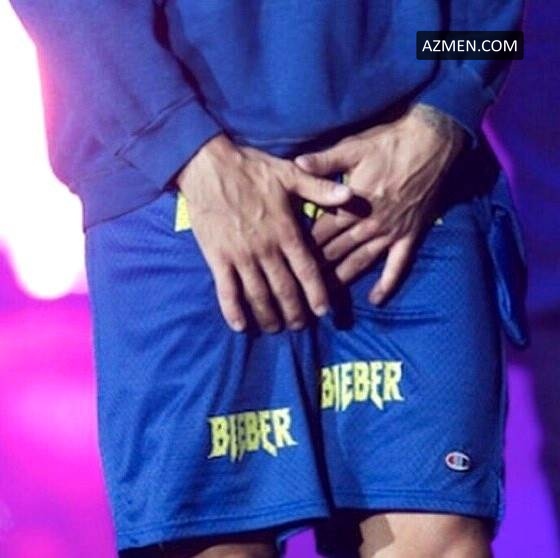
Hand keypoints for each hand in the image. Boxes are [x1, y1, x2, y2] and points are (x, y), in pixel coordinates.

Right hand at [177, 134, 350, 332]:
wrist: (207, 165)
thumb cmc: (250, 168)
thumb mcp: (289, 173)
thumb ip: (320, 189)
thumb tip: (351, 195)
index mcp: (285, 231)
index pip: (307, 271)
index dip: (317, 294)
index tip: (323, 312)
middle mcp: (265, 249)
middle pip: (284, 290)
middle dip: (294, 312)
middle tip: (300, 327)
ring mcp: (240, 256)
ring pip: (258, 295)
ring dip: (268, 316)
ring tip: (275, 329)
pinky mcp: (217, 258)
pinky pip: (226, 291)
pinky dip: (233, 311)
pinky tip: (240, 327)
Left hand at [295, 104, 464, 304]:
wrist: (433, 141)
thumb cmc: (389, 142)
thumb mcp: (352, 147)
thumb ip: (324, 161)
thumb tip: (296, 163)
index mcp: (350, 205)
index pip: (320, 234)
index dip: (303, 248)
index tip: (289, 262)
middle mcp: (368, 224)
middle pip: (336, 252)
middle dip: (317, 270)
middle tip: (299, 288)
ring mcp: (390, 233)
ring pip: (361, 262)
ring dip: (343, 280)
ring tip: (326, 300)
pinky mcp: (410, 236)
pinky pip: (397, 266)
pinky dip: (387, 284)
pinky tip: (375, 300)